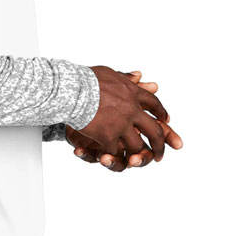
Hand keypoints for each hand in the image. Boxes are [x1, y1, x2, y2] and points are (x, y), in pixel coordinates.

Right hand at [65, 71, 181, 171]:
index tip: (165, 120)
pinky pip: (115, 151)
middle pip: (154, 130)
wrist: (71, 89)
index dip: (161, 113)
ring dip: (138, 156)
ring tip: (136, 161)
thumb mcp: (109, 74)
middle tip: (160, 153)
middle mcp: (132, 109)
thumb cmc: (85, 79)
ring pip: (137, 146)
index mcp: (132, 93)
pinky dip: (112, 155)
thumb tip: (139, 75)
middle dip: (160, 144)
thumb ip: (125, 77)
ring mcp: (121, 124)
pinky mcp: (108, 136)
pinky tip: (109, 157)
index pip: (154, 103)